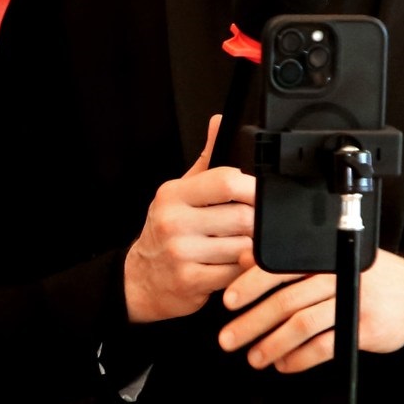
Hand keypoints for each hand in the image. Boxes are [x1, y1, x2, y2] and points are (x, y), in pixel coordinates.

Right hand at [122, 116, 255, 323]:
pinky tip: (234, 267)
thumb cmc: (167, 231)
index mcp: (174, 194)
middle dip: (256, 224)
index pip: (226, 181)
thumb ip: (206, 159)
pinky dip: (242, 272)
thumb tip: (219, 121)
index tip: (261, 195)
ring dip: (250, 249)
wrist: (142, 279)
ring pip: (243, 248)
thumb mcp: (180, 192)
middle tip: (254, 227)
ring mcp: (181, 253)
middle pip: (242, 217)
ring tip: (241, 247)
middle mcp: (174, 221)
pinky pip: (235, 274)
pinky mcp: (190, 281)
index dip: (253, 189)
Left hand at [217, 252, 403, 372]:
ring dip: (272, 344)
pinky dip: (299, 359)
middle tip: (229, 337)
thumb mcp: (335, 257)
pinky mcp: (363, 330)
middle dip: (251, 322)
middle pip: (286, 300)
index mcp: (326, 255)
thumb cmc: (371, 276)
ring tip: (254, 357)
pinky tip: (284, 365)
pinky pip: (323, 347)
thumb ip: (294, 260)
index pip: (281, 266)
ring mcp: (352, 302)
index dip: (250, 284)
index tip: (228, 301)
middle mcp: (337, 275)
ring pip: (301, 325)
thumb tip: (246, 259)